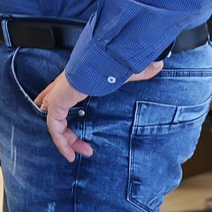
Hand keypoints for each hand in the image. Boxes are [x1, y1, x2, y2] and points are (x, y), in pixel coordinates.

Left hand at [32, 61, 162, 161]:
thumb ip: (140, 72)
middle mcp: (62, 88)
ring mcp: (58, 96)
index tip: (71, 128)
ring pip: (54, 124)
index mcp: (74, 80)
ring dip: (66, 141)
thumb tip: (158, 66)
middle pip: (55, 114)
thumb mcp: (125, 72)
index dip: (59, 112)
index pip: (58, 96)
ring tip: (80, 153)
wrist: (103, 57)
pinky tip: (70, 153)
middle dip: (67, 134)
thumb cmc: (112, 61)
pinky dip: (60, 141)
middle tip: (85, 148)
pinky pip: (53, 126)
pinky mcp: (57, 103)